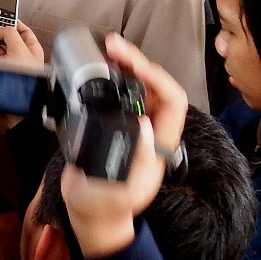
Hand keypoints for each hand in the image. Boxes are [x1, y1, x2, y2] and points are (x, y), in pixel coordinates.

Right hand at [61, 33, 188, 259]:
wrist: (88, 213)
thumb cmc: (105, 207)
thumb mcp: (121, 193)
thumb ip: (136, 165)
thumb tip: (144, 126)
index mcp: (158, 143)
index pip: (172, 101)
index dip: (157, 78)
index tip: (133, 66)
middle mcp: (148, 129)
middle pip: (154, 85)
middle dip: (136, 61)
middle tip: (113, 46)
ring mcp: (130, 125)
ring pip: (136, 85)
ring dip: (124, 64)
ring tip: (106, 49)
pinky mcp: (109, 123)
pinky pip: (115, 93)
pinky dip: (107, 76)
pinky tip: (95, 67)